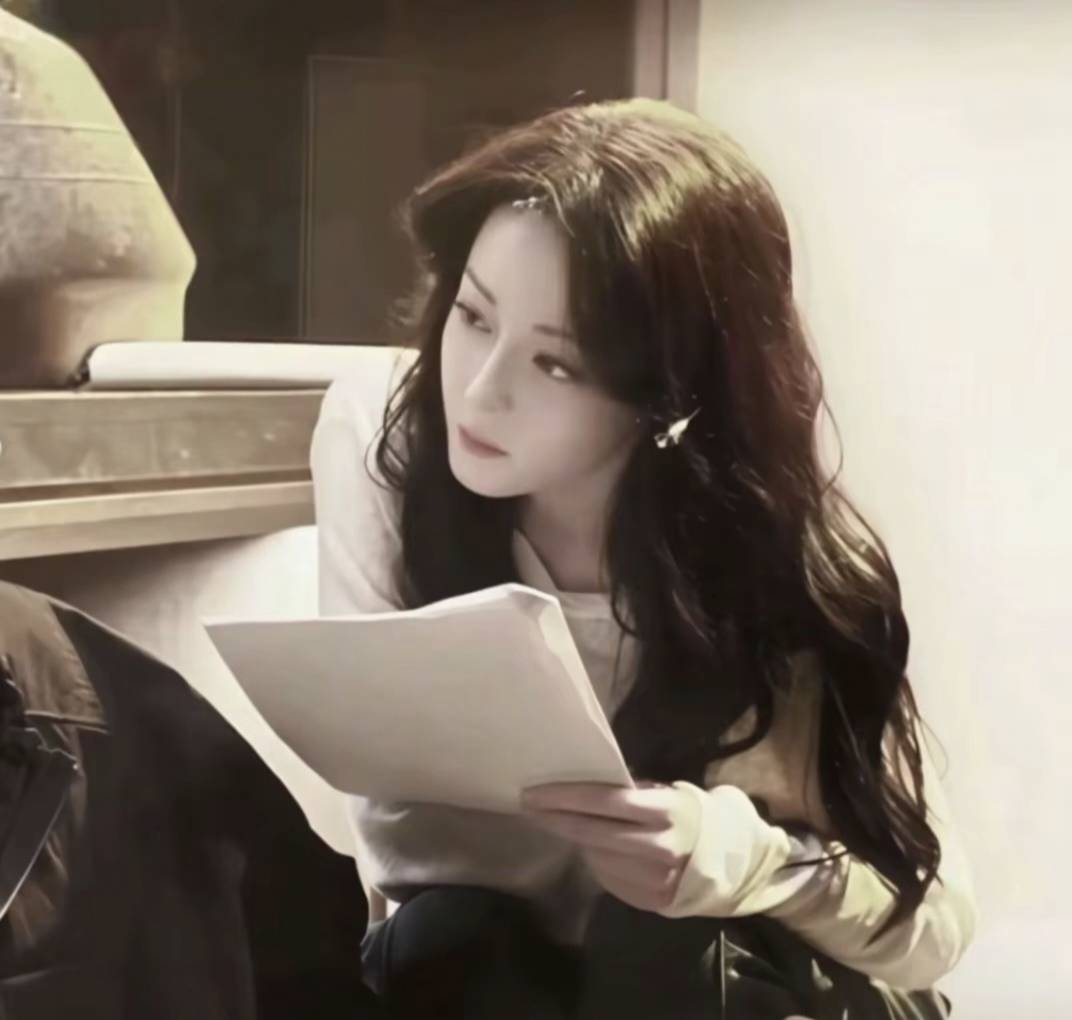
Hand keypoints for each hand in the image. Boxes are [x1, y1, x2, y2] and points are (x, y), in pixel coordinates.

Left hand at [520, 781, 701, 912]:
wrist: (729, 861)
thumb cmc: (689, 815)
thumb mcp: (666, 793)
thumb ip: (631, 792)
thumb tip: (582, 785)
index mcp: (666, 811)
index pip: (605, 801)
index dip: (566, 797)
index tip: (535, 792)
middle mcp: (659, 847)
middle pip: (593, 832)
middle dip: (556, 818)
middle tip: (529, 806)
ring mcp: (655, 879)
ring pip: (596, 857)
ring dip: (574, 839)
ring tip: (557, 822)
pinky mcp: (650, 901)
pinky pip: (607, 878)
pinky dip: (594, 861)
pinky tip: (589, 848)